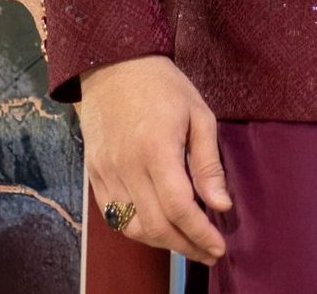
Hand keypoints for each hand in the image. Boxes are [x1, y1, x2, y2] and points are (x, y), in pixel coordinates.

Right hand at [76, 54, 230, 265]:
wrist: (113, 64)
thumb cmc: (162, 84)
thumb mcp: (198, 113)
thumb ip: (207, 162)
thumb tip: (221, 205)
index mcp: (156, 148)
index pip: (179, 207)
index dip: (200, 233)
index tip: (219, 247)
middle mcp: (127, 166)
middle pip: (155, 225)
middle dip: (186, 246)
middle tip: (208, 252)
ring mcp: (106, 172)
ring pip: (133, 227)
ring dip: (162, 242)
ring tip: (187, 242)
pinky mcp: (95, 174)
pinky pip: (114, 217)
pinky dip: (138, 229)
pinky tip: (158, 227)